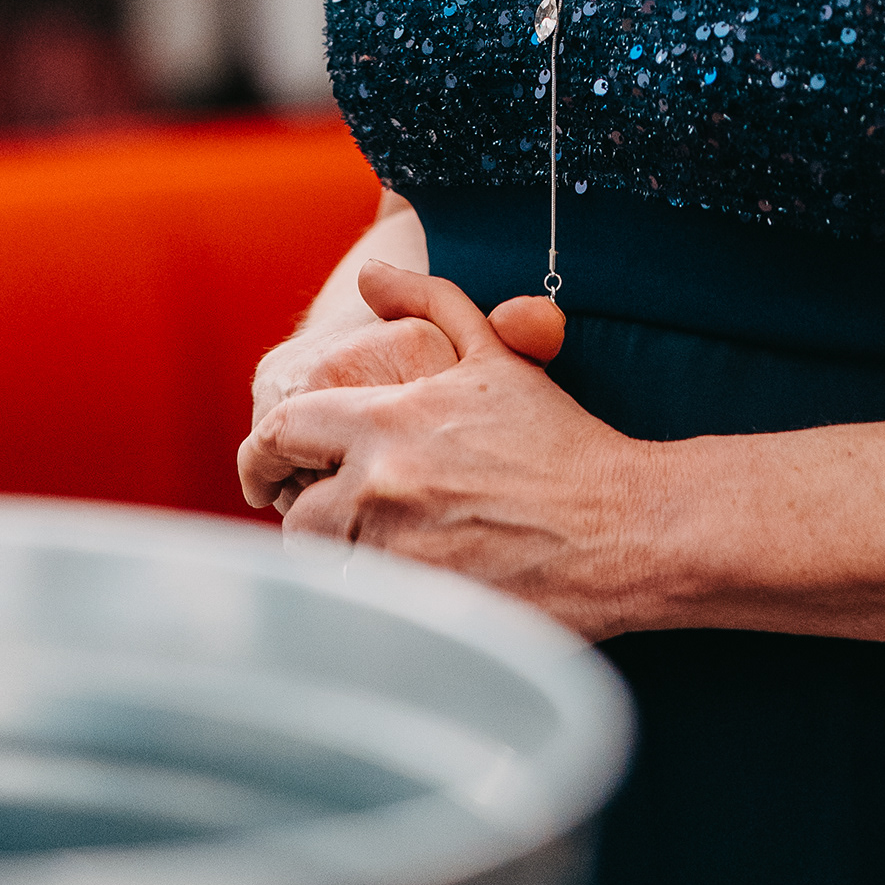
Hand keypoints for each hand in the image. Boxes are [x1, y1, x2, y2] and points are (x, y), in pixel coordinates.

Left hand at [249, 263, 656, 633]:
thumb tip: (370, 275)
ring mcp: (397, 554)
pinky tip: (411, 584)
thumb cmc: (561, 440)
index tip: (267, 470)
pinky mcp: (418, 609)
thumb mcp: (496, 354)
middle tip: (343, 513)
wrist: (622, 525)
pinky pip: (358, 608)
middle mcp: (380, 486)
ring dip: (340, 556)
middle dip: (312, 511)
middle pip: (295, 511)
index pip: (283, 431)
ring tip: (384, 546)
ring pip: (323, 564)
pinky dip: (372, 596)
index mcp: (390, 420)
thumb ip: (428, 301)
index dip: (263, 453)